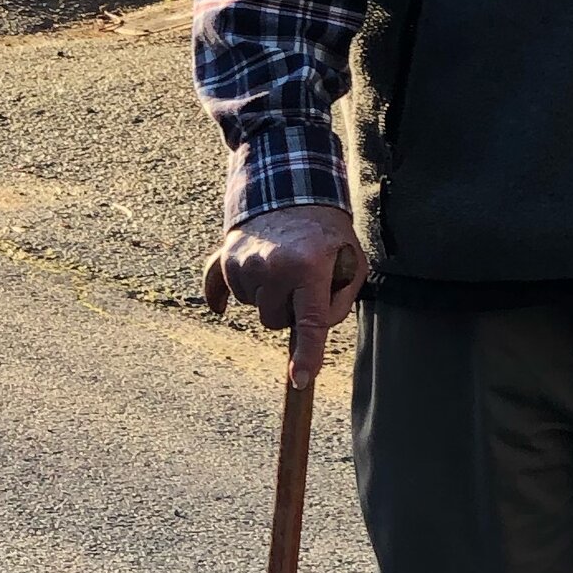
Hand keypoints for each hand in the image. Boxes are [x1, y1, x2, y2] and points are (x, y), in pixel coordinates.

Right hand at [203, 202, 367, 383]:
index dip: (307, 355)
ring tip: (281, 268)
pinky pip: (221, 292)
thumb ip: (339, 304)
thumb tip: (312, 334)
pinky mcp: (226, 258)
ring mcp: (245, 262)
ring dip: (267, 296)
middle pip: (275, 321)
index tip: (301, 380)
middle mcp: (273, 266)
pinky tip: (222, 306)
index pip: (310, 322)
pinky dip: (225, 296)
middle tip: (301, 282)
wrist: (293, 192)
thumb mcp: (351, 265)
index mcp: (309, 268)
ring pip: (252, 308)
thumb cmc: (328, 237)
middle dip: (288, 310)